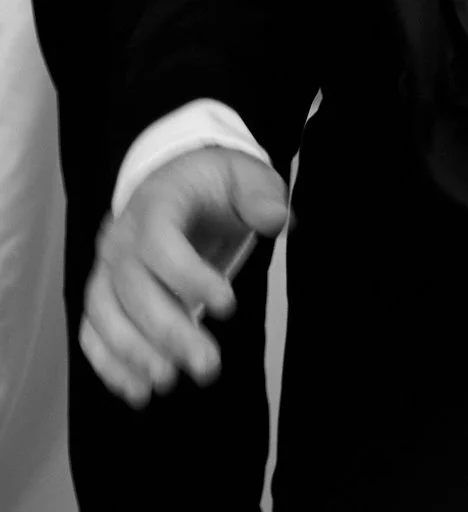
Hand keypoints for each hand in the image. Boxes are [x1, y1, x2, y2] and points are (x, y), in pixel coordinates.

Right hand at [79, 148, 286, 406]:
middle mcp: (121, 239)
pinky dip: (110, 366)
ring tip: (168, 382)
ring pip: (106, 316)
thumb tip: (276, 220)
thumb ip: (262, 195)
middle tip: (207, 365)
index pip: (161, 243)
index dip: (189, 278)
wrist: (175, 180)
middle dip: (168, 331)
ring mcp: (104, 270)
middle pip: (134, 289)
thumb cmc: (214, 185)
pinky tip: (139, 391)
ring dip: (134, 355)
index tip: (229, 306)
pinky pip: (92, 334)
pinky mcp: (100, 297)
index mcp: (156, 204)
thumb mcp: (245, 175)